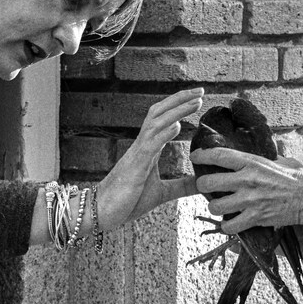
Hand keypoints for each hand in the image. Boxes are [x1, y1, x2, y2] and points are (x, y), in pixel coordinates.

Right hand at [93, 86, 205, 231]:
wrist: (100, 212)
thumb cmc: (127, 201)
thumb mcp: (161, 193)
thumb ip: (181, 186)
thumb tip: (202, 182)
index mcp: (147, 149)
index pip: (163, 119)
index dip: (178, 106)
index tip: (197, 98)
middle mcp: (141, 145)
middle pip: (159, 113)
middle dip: (179, 99)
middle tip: (200, 90)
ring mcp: (137, 154)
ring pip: (156, 123)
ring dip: (176, 111)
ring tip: (195, 101)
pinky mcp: (135, 166)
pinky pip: (150, 145)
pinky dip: (164, 133)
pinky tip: (177, 125)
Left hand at [192, 146, 302, 234]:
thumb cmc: (296, 178)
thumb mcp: (279, 161)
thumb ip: (264, 159)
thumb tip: (257, 156)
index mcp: (252, 162)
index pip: (219, 155)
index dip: (202, 156)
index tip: (195, 157)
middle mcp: (246, 180)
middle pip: (208, 183)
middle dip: (202, 186)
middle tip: (206, 188)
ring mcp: (249, 200)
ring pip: (215, 206)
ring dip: (215, 208)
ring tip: (221, 207)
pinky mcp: (255, 218)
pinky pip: (229, 226)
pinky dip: (227, 226)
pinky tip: (231, 223)